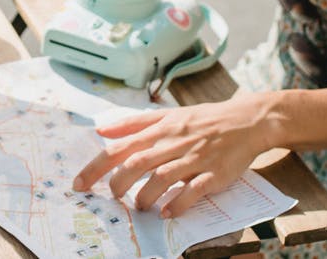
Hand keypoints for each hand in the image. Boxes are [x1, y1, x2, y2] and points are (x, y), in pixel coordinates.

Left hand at [72, 93, 275, 217]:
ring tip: (139, 206)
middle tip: (112, 196)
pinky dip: (179, 202)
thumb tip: (102, 131)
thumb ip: (132, 124)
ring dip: (146, 195)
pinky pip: (194, 189)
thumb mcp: (167, 114)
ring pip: (163, 176)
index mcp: (159, 128)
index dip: (97, 166)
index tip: (79, 184)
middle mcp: (173, 142)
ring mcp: (194, 157)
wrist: (247, 120)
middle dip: (118, 182)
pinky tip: (167, 212)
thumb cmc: (203, 119)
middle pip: (137, 162)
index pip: (120, 147)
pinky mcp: (215, 172)